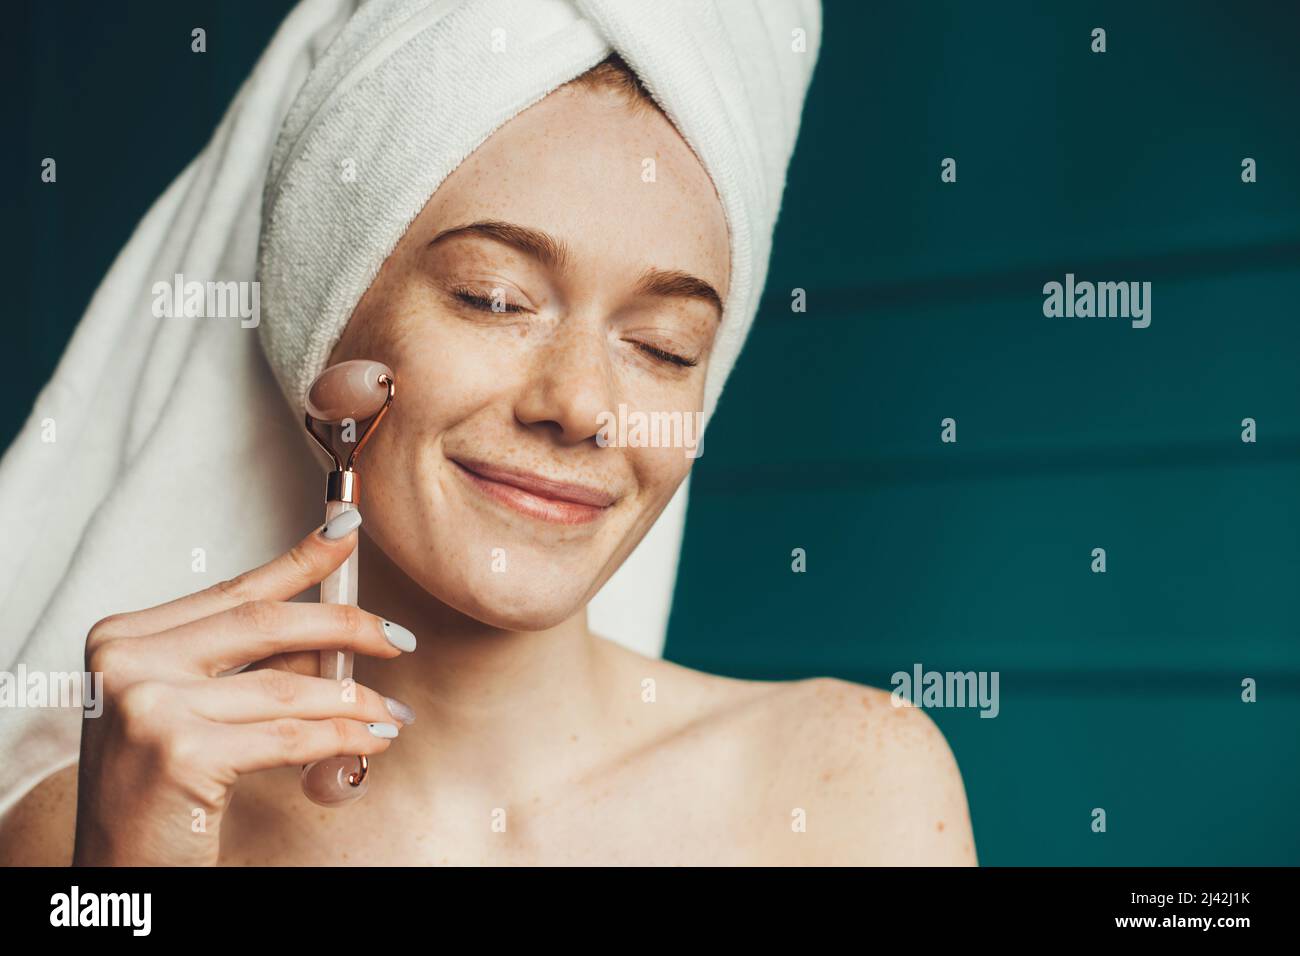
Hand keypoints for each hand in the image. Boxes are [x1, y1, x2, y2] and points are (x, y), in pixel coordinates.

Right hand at [72, 513, 414, 865]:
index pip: (233, 591)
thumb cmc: (158, 791)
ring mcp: (149, 706)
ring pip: (287, 687)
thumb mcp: (190, 709)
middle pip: (265, 624)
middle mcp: (127, 662)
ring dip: (354, 700)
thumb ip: (251, 667)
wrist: (119, 873)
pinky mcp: (180, 754)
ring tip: (388, 712)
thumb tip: (336, 634)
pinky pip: (290, 736)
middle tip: (398, 639)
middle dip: (345, 626)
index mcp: (124, 638)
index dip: (299, 561)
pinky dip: (342, 737)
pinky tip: (370, 741)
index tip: (349, 530)